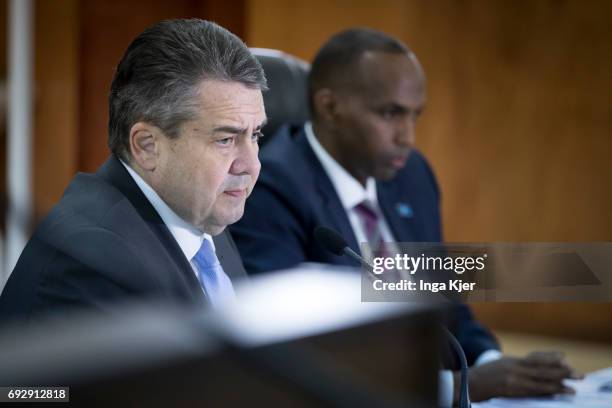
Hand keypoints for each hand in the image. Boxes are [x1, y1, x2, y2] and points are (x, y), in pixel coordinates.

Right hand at [453, 351, 581, 402]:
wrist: (468, 382)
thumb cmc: (485, 376)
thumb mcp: (500, 365)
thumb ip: (516, 365)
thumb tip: (531, 366)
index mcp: (512, 361)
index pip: (535, 358)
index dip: (551, 358)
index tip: (565, 358)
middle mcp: (514, 367)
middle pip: (542, 368)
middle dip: (561, 371)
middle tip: (577, 374)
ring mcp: (513, 378)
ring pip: (540, 380)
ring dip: (558, 383)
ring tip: (573, 387)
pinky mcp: (511, 389)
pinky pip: (532, 390)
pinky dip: (546, 391)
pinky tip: (556, 392)